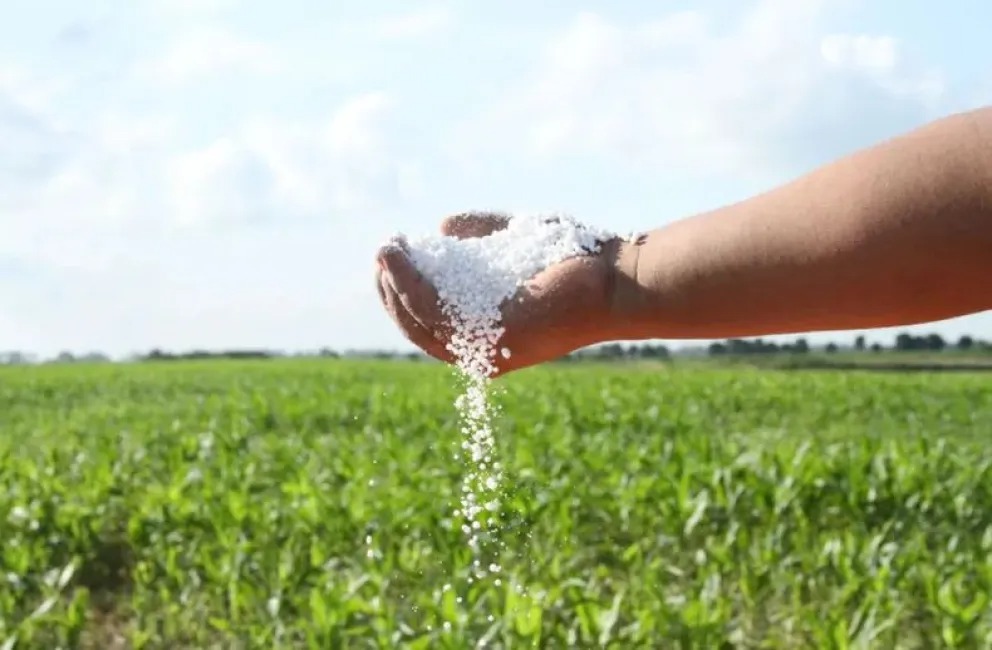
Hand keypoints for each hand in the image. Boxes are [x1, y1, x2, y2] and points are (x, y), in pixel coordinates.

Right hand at [375, 212, 622, 376]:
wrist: (617, 278)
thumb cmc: (575, 260)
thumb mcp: (513, 242)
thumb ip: (480, 235)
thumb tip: (442, 227)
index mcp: (490, 336)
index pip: (433, 324)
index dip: (404, 294)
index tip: (392, 260)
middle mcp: (485, 351)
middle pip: (418, 328)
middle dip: (391, 293)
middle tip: (381, 256)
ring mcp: (487, 350)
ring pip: (419, 321)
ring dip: (392, 285)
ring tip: (384, 251)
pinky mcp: (492, 339)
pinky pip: (433, 311)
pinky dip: (407, 283)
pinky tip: (397, 256)